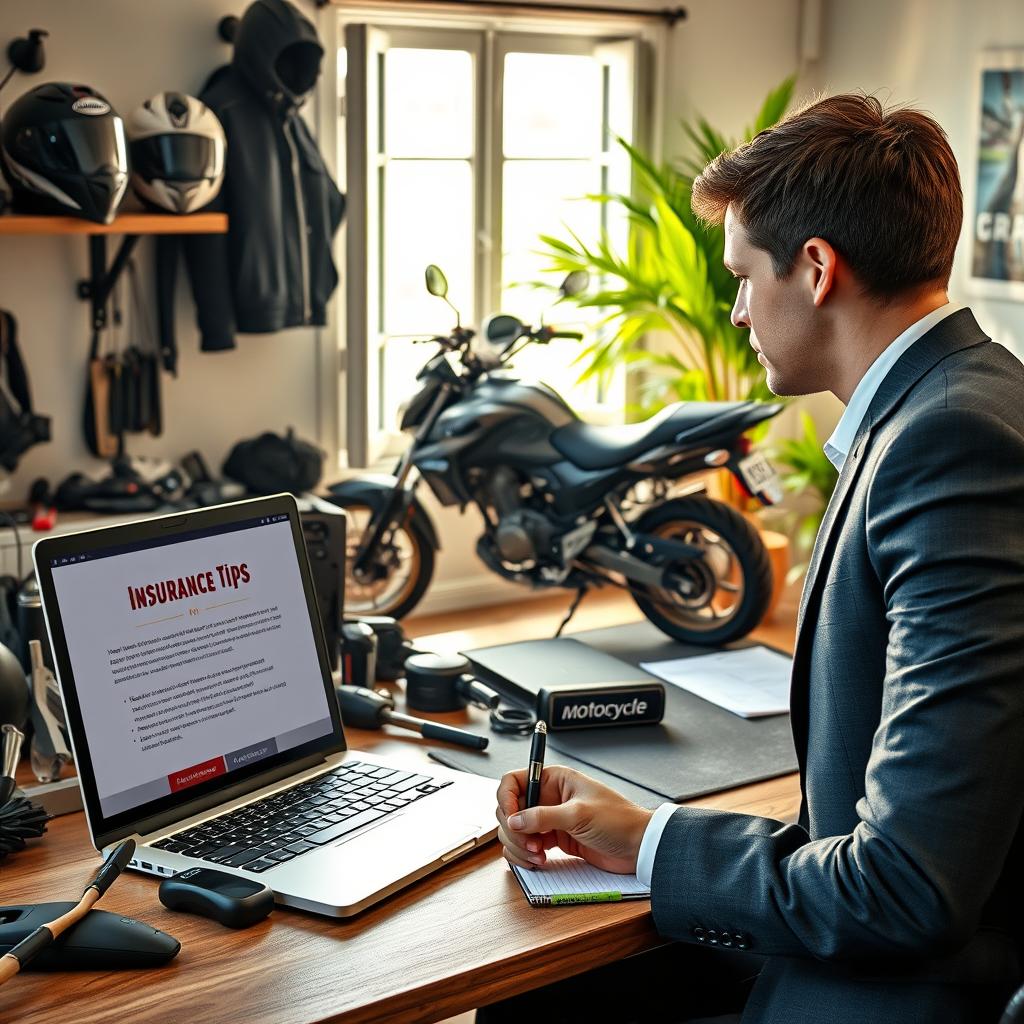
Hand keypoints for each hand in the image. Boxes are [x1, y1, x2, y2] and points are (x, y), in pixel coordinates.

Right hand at [495, 764, 653, 874]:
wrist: (638, 847)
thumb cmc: (618, 820)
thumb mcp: (579, 814)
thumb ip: (543, 816)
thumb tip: (514, 820)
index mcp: (554, 780)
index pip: (513, 781)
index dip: (506, 799)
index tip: (511, 818)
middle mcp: (548, 798)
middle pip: (510, 809)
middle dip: (513, 829)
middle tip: (529, 844)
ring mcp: (548, 820)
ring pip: (515, 830)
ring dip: (519, 846)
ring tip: (537, 855)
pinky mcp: (553, 840)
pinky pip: (526, 846)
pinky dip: (525, 856)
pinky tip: (539, 860)